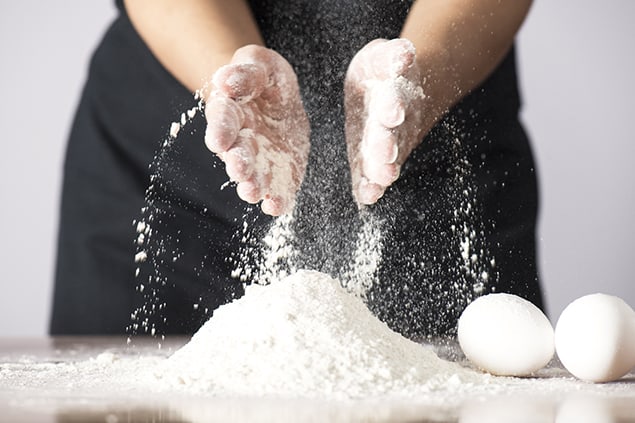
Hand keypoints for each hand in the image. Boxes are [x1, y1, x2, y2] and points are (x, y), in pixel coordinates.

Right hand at [204, 45, 309, 215]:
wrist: (277, 102)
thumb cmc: (264, 79)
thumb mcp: (259, 63)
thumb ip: (246, 72)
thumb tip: (226, 82)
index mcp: (230, 112)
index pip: (223, 120)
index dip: (221, 130)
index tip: (220, 141)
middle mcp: (239, 142)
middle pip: (235, 154)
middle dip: (237, 163)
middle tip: (239, 170)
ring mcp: (259, 161)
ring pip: (252, 176)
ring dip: (251, 185)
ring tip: (253, 192)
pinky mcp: (279, 176)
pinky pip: (277, 190)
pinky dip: (276, 200)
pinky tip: (275, 206)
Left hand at [345, 38, 425, 204]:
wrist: (397, 93)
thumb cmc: (382, 74)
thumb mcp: (386, 56)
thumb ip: (395, 55)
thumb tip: (404, 56)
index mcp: (393, 96)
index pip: (394, 101)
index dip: (393, 107)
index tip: (393, 114)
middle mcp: (393, 126)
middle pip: (391, 135)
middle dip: (386, 145)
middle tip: (384, 153)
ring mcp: (385, 146)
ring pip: (386, 161)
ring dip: (382, 170)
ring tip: (380, 180)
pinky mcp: (371, 161)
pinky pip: (370, 176)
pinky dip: (369, 187)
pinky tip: (366, 197)